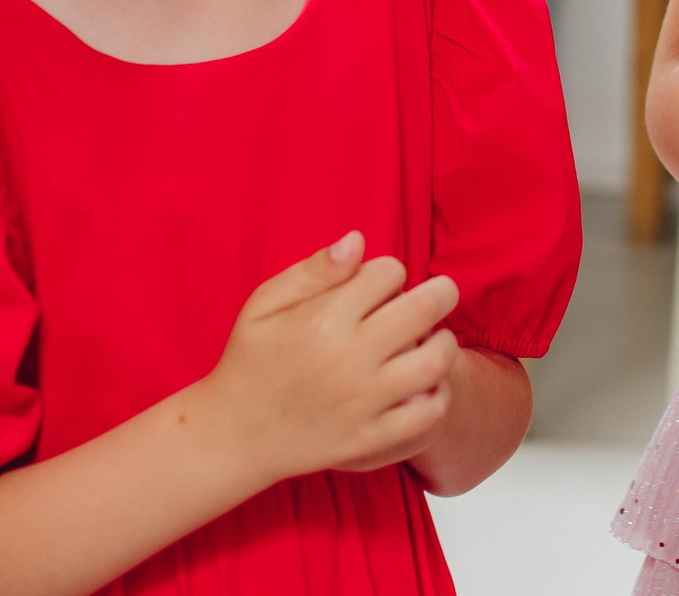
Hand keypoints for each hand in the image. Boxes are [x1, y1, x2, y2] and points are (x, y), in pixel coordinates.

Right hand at [193, 232, 463, 486]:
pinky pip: (427, 413)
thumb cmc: (251, 360)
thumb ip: (313, 270)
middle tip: (441, 294)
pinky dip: (438, 394)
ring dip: (445, 342)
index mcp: (322, 319)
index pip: (389, 273)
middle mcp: (347, 358)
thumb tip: (358, 241)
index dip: (391, 272)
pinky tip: (426, 383)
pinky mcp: (368, 438)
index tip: (383, 285)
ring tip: (435, 339)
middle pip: (425, 308)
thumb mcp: (264, 304)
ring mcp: (361, 402)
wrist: (233, 435)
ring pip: (435, 361)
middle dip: (442, 292)